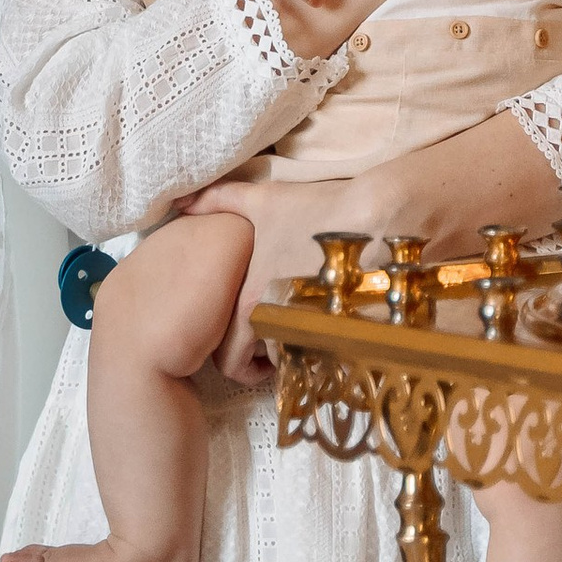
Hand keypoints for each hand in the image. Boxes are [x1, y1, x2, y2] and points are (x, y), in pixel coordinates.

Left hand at [178, 176, 368, 382]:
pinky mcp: (349, 339)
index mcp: (252, 302)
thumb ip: (219, 199)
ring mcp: (315, 334)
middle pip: (265, 362)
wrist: (379, 215)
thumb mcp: (264, 199)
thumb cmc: (317, 208)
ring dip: (300, 348)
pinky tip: (338, 321)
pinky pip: (330, 360)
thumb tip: (182, 201)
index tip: (251, 345)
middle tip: (282, 328)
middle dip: (270, 352)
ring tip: (312, 320)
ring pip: (298, 361)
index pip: (229, 358)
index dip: (236, 357)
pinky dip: (331, 349)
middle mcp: (279, 324)